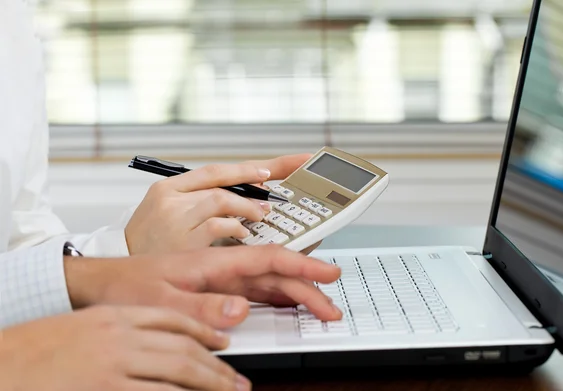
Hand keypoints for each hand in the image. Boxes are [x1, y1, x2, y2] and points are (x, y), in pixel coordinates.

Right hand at [0, 306, 250, 390]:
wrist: (2, 363)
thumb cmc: (37, 348)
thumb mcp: (84, 328)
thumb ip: (123, 332)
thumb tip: (156, 345)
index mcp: (116, 315)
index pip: (172, 318)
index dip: (204, 330)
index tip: (223, 343)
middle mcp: (120, 335)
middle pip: (182, 347)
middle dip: (216, 366)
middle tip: (237, 381)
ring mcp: (113, 364)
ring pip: (177, 372)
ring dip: (208, 384)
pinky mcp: (104, 389)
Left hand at [65, 245, 342, 329]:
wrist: (103, 285)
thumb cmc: (127, 286)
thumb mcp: (162, 302)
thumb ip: (202, 307)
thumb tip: (240, 310)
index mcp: (213, 263)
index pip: (268, 259)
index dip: (302, 266)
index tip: (327, 274)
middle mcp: (222, 268)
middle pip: (275, 274)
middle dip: (307, 288)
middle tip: (330, 308)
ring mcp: (220, 280)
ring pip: (268, 283)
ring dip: (295, 294)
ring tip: (319, 308)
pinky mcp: (214, 291)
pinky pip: (254, 294)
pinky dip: (276, 300)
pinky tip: (286, 307)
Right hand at [125, 154, 311, 254]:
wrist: (119, 274)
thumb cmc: (151, 245)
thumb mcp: (168, 216)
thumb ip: (200, 203)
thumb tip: (245, 198)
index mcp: (167, 188)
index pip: (214, 170)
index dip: (245, 168)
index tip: (270, 170)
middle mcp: (169, 198)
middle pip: (221, 182)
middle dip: (254, 183)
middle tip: (274, 194)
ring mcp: (175, 218)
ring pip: (222, 200)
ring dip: (247, 208)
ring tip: (261, 216)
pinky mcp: (183, 240)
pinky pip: (219, 225)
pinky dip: (236, 228)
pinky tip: (243, 234)